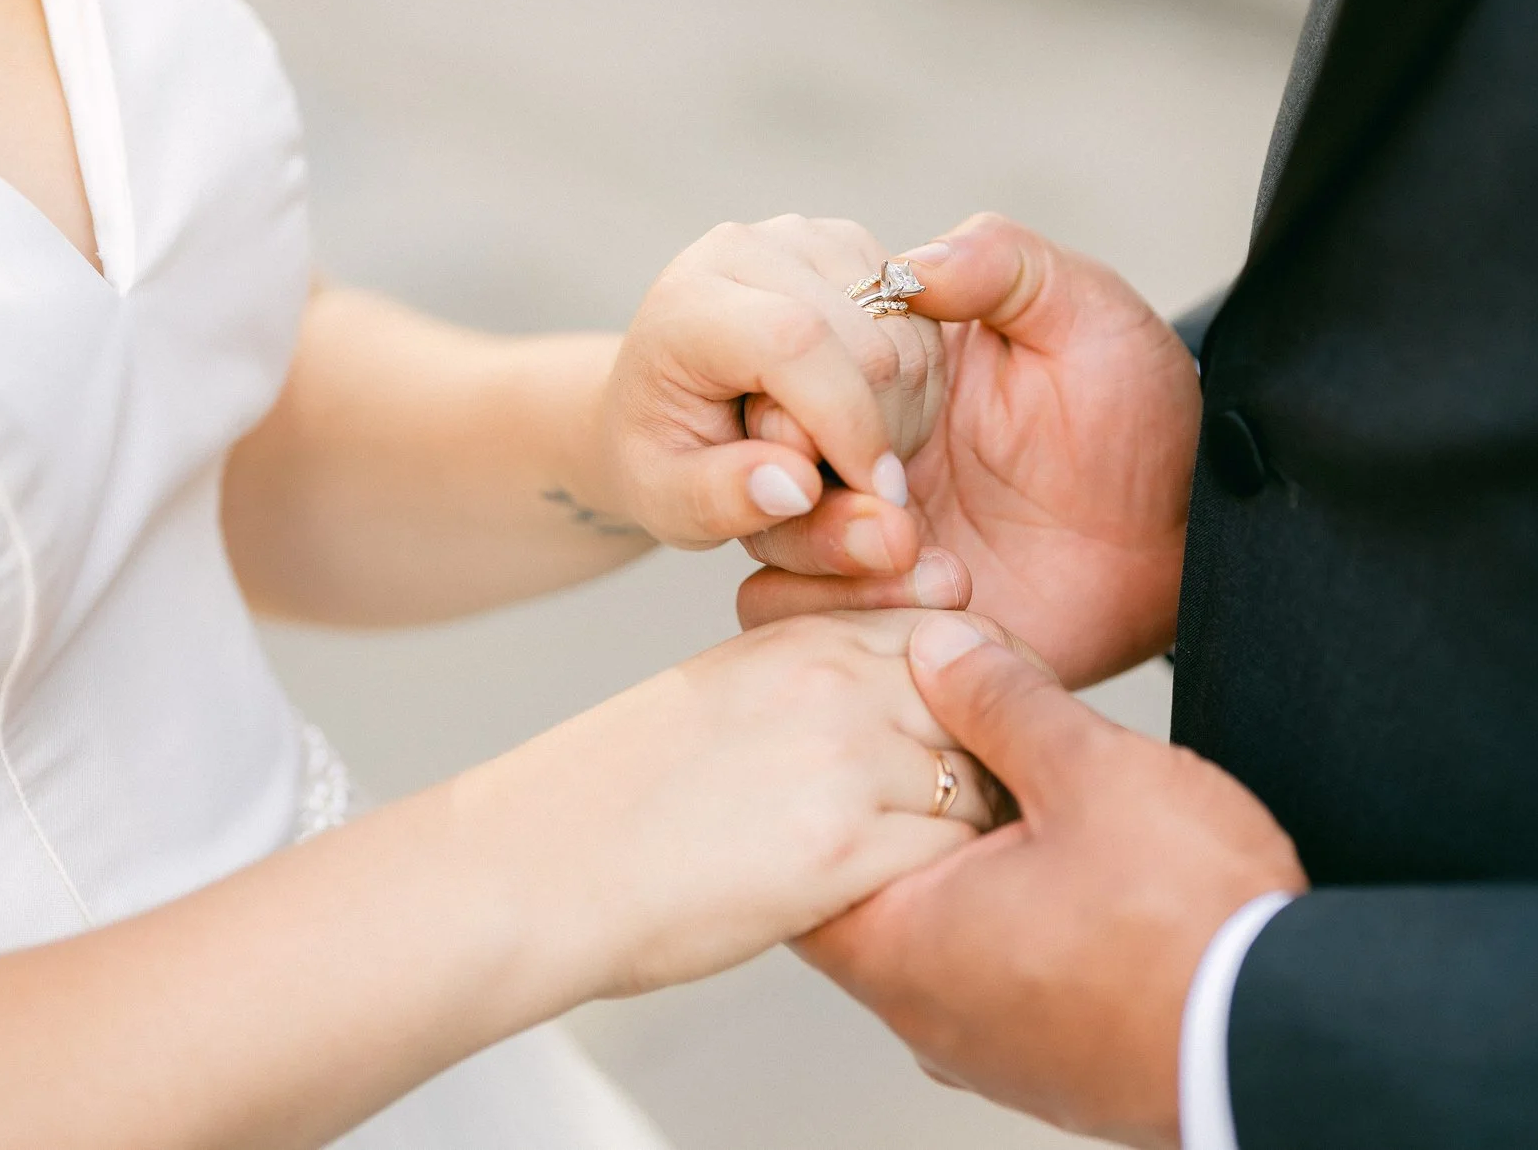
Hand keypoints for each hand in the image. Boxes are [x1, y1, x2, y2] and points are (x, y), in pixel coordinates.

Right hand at [477, 609, 997, 1000]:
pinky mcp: (842, 848)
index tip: (984, 737)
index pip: (953, 636)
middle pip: (987, 703)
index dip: (985, 691)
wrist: (538, 866)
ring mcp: (845, 761)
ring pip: (982, 783)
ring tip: (943, 863)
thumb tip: (897, 715)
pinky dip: (948, 883)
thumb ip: (816, 686)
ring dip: (976, 826)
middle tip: (988, 808)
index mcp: (805, 638)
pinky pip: (951, 855)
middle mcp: (836, 683)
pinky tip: (909, 902)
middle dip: (1000, 756)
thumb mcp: (723, 692)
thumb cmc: (613, 795)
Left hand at [593, 216, 946, 553]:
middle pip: (868, 348)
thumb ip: (727, 501)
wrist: (664, 399)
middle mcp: (747, 249)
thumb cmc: (666, 456)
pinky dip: (911, 388)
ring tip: (830, 445)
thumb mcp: (672, 504)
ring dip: (897, 418)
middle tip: (823, 476)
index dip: (847, 424)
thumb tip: (799, 487)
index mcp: (687, 304)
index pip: (794, 343)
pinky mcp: (852, 244)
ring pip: (909, 340)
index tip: (877, 496)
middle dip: (871, 435)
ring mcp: (808, 236)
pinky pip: (925, 326)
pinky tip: (857, 411)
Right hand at [738, 215, 1201, 684]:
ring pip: (768, 538)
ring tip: (934, 558)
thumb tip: (907, 264)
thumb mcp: (1085, 311)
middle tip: (899, 498)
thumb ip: (1001, 261)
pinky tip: (949, 598)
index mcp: (885, 365)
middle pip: (756, 451)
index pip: (783, 360)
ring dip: (835, 551)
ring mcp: (860, 529)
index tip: (874, 415)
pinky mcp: (876, 609)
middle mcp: (855, 442)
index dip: (805, 387)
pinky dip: (852, 613)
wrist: (1185, 537)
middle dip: (809, 479)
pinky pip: (792, 617)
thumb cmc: (1142, 414)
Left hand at [797, 615, 1303, 1146]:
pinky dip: (1017, 919)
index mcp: (908, 951)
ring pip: (942, 936)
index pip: (804, 869)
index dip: (829, 785)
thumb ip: (1002, 702)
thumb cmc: (1188, 928)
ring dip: (973, 868)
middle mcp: (931, 1016)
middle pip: (874, 896)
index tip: (858, 733)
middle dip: (911, 818)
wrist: (1287, 1036)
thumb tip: (942, 650)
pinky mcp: (1049, 1063)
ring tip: (1027, 803)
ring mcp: (989, 1050)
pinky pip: (1001, 975)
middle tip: (950, 749)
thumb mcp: (1091, 770)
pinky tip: (1073, 870)